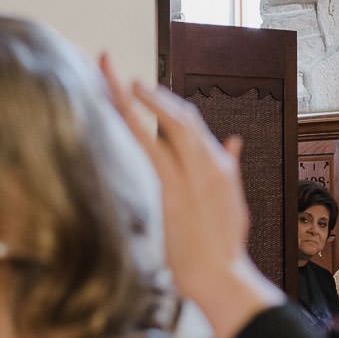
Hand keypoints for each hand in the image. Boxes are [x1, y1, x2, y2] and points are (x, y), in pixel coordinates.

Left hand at [100, 56, 282, 337]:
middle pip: (173, 113)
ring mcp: (191, 175)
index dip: (161, 99)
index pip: (187, 120)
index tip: (137, 85)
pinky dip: (134, 124)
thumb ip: (231, 164)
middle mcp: (206, 163)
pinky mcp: (173, 190)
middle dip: (139, 88)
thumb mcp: (233, 200)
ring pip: (162, 124)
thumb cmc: (223, 246)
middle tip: (104, 62)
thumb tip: (234, 139)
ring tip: (107, 74)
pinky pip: (150, 149)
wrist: (221, 276)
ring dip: (132, 98)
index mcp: (219, 164)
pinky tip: (119, 110)